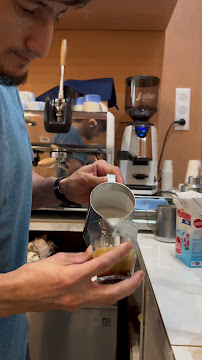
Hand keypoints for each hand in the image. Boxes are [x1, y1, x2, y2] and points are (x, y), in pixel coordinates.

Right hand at [3, 243, 143, 315]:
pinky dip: (105, 291)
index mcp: (73, 277)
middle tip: (139, 275)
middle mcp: (78, 293)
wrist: (18, 294)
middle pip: (112, 293)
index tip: (126, 248)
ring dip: (121, 290)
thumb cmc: (32, 275)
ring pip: (106, 300)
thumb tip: (92, 254)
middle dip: (130, 285)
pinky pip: (95, 300)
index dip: (117, 254)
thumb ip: (79, 257)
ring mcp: (77, 303)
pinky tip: (108, 283)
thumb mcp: (58, 259)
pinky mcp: (74, 306)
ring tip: (129, 280)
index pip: (102, 265)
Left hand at [59, 159, 123, 203]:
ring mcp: (104, 181)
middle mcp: (103, 173)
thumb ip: (96, 180)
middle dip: (119, 185)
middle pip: (117, 177)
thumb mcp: (84, 179)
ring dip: (116, 190)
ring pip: (116, 185)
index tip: (119, 185)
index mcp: (99, 166)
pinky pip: (111, 192)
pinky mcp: (103, 189)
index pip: (114, 170)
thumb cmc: (73, 182)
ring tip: (115, 195)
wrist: (68, 192)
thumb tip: (108, 180)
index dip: (118, 177)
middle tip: (118, 192)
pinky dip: (112, 195)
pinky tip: (112, 198)